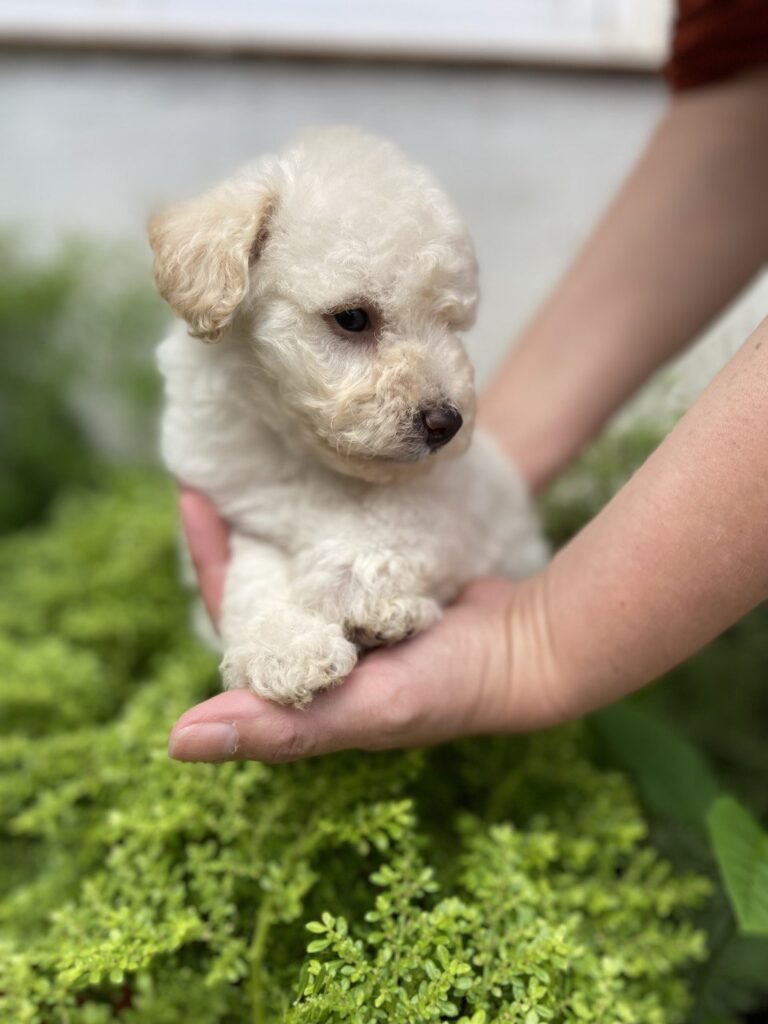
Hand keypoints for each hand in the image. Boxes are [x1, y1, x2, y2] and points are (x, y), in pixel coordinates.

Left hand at [169, 488, 569, 763]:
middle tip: (218, 464)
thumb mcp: (366, 711)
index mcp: (298, 681)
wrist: (528, 646)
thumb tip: (178, 743)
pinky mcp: (377, 584)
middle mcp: (316, 645)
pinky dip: (318, 516)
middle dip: (235, 528)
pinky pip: (333, 546)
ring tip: (253, 460)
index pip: (234, 614)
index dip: (211, 561)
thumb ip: (281, 728)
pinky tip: (309, 477)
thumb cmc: (450, 688)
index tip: (196, 498)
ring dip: (273, 516)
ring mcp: (347, 612)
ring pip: (293, 559)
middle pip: (256, 580)